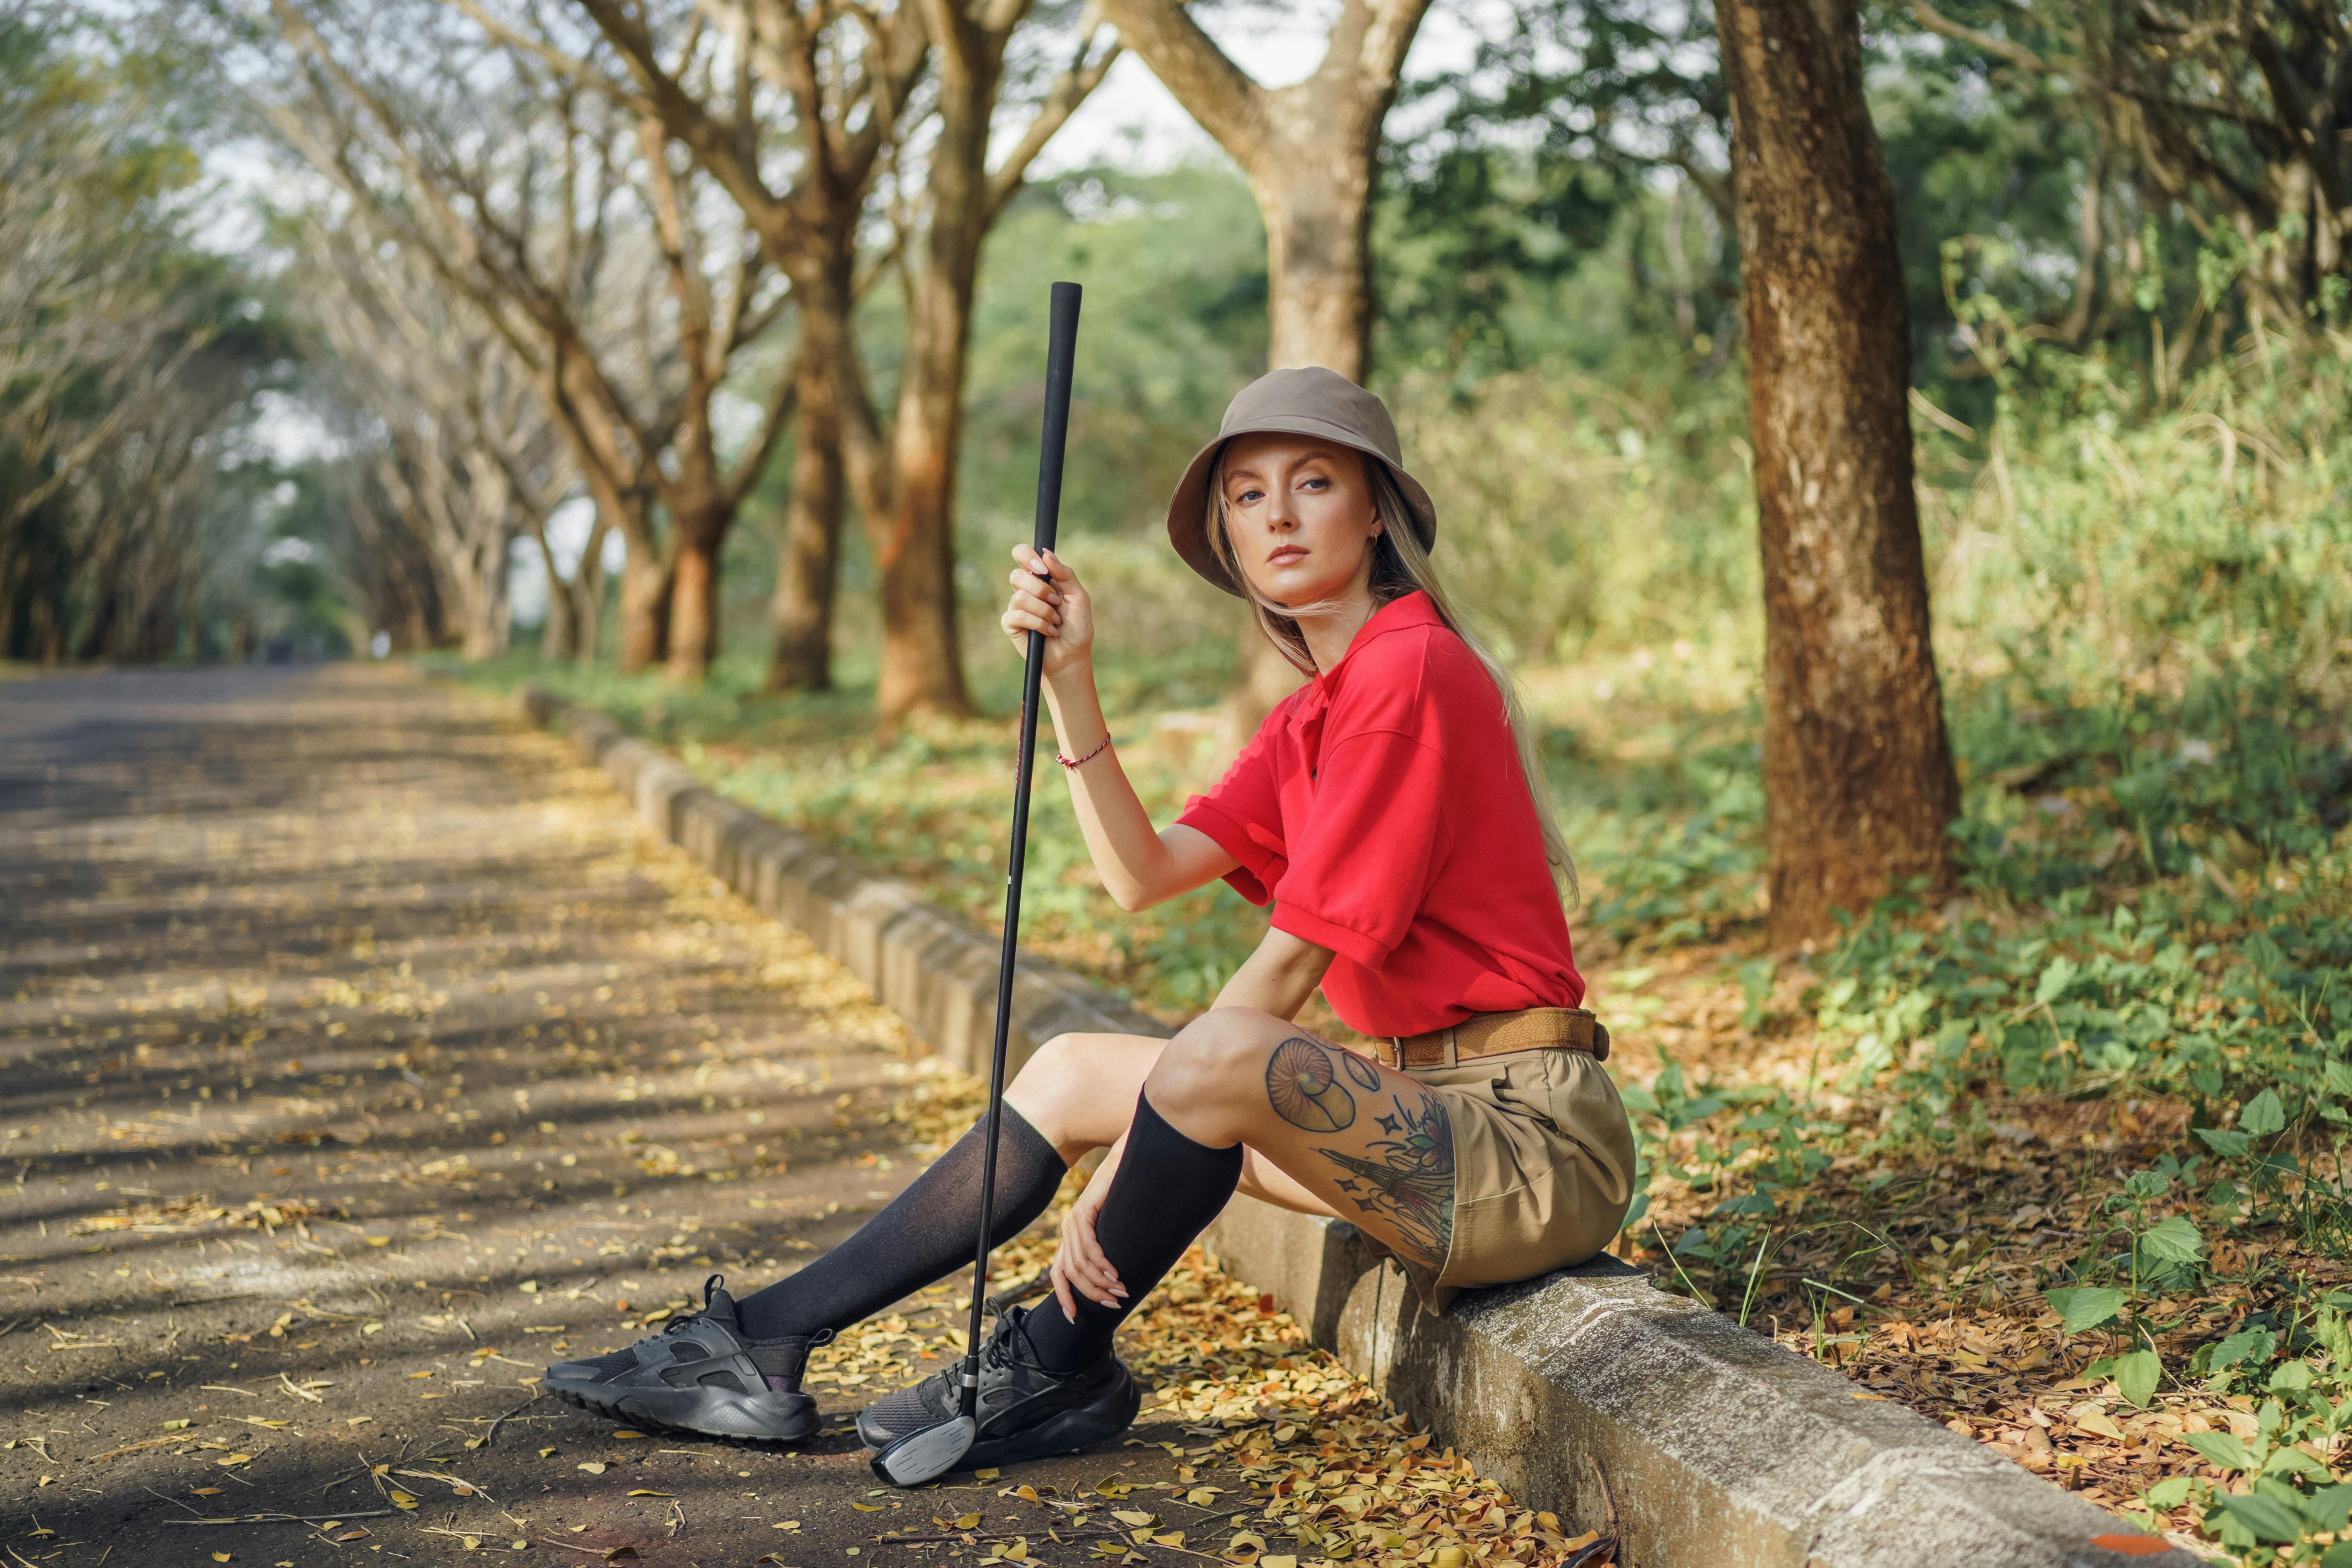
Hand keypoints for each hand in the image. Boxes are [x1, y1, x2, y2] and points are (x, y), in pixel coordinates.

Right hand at [1000, 545, 1092, 676]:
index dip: (1027, 556)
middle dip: (1040, 589)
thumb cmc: (1076, 627)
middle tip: (1056, 602)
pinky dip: (1038, 623)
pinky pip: (1018, 615)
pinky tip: (1048, 631)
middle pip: (1017, 575)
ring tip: (1055, 622)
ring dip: (1044, 611)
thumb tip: (1046, 554)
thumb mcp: (1078, 597)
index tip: (1043, 569)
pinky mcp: (1010, 624)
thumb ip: (1065, 574)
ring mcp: (1016, 607)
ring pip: (1020, 596)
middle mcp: (1025, 590)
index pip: (1022, 554)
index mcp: (1040, 578)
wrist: (1072, 656)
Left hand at [1051, 1142, 1126, 1319]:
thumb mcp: (1116, 1233)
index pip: (1058, 1274)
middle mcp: (1068, 1230)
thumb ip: (1112, 1255)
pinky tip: (1113, 1274)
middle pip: (1070, 1274)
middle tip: (1114, 1304)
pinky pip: (1088, 1246)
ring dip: (1099, 1283)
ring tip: (1120, 1292)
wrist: (1127, 1162)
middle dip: (1091, 1295)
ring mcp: (1073, 1220)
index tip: (1074, 1318)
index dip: (1064, 1297)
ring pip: (1079, 1263)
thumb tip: (1123, 1285)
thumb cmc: (1127, 1200)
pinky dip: (1100, 1264)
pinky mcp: (1084, 1210)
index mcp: (1071, 1238)